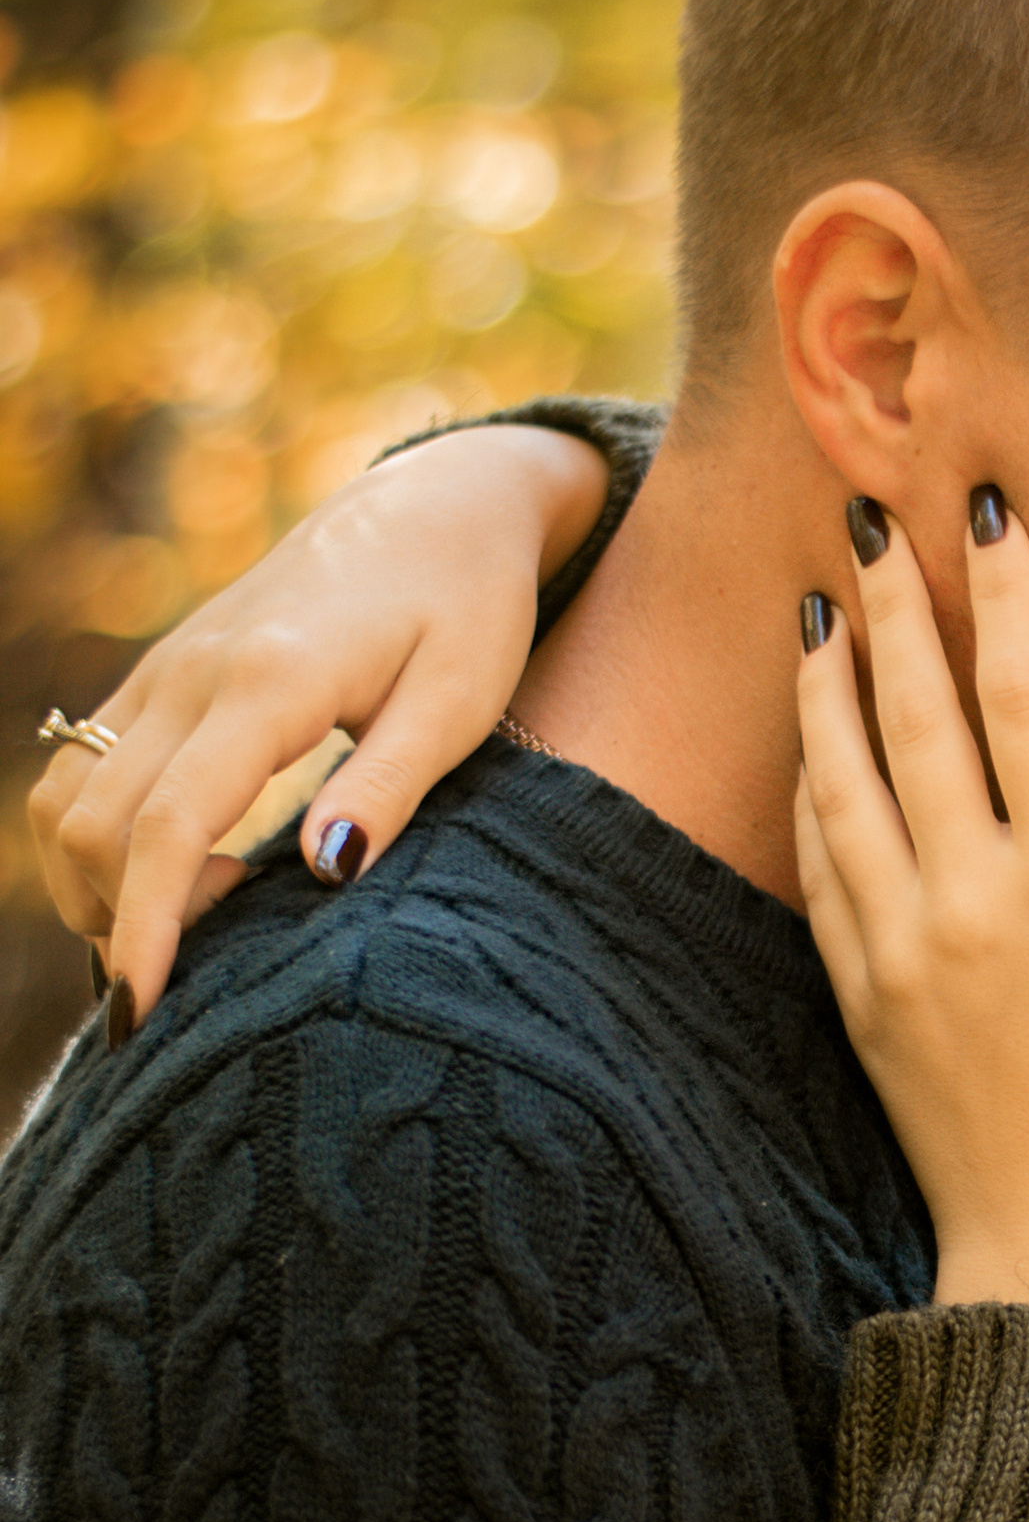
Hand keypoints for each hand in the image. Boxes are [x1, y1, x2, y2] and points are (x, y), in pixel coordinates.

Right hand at [28, 422, 603, 1026]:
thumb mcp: (460, 704)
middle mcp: (191, 671)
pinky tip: (173, 874)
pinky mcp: (160, 673)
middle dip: (118, 918)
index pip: (165, 824)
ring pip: (66, 794)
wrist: (436, 508)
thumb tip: (321, 874)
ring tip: (190, 927)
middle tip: (201, 977)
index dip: (142, 928)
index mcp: (266, 681)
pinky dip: (97, 836)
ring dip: (96, 880)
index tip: (139, 1014)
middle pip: (94, 821)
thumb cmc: (468, 609)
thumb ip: (388, 788)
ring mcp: (164, 668)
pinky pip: (81, 764)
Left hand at [795, 495, 1028, 1336]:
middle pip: (913, 715)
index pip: (1025, 700)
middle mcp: (971, 901)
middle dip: (894, 603)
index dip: (1003, 593)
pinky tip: (815, 734)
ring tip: (823, 602)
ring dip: (828, 679)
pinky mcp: (859, 992)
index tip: (988, 512)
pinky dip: (811, 781)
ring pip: (842, 777)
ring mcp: (900, 947)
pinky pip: (819, 860)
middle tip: (870, 516)